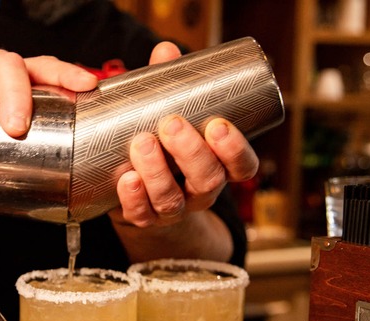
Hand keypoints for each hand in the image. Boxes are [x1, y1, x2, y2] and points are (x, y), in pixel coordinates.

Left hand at [110, 42, 258, 227]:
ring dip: (158, 172)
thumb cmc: (162, 145)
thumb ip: (169, 86)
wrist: (139, 193)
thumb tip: (166, 51)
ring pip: (172, 199)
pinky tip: (126, 179)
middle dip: (191, 152)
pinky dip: (133, 198)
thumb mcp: (169, 115)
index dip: (235, 150)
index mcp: (218, 167)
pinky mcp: (145, 219)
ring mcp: (174, 209)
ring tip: (143, 142)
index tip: (219, 126)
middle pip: (207, 180)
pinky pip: (141, 215)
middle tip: (171, 124)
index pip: (242, 167)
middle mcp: (201, 192)